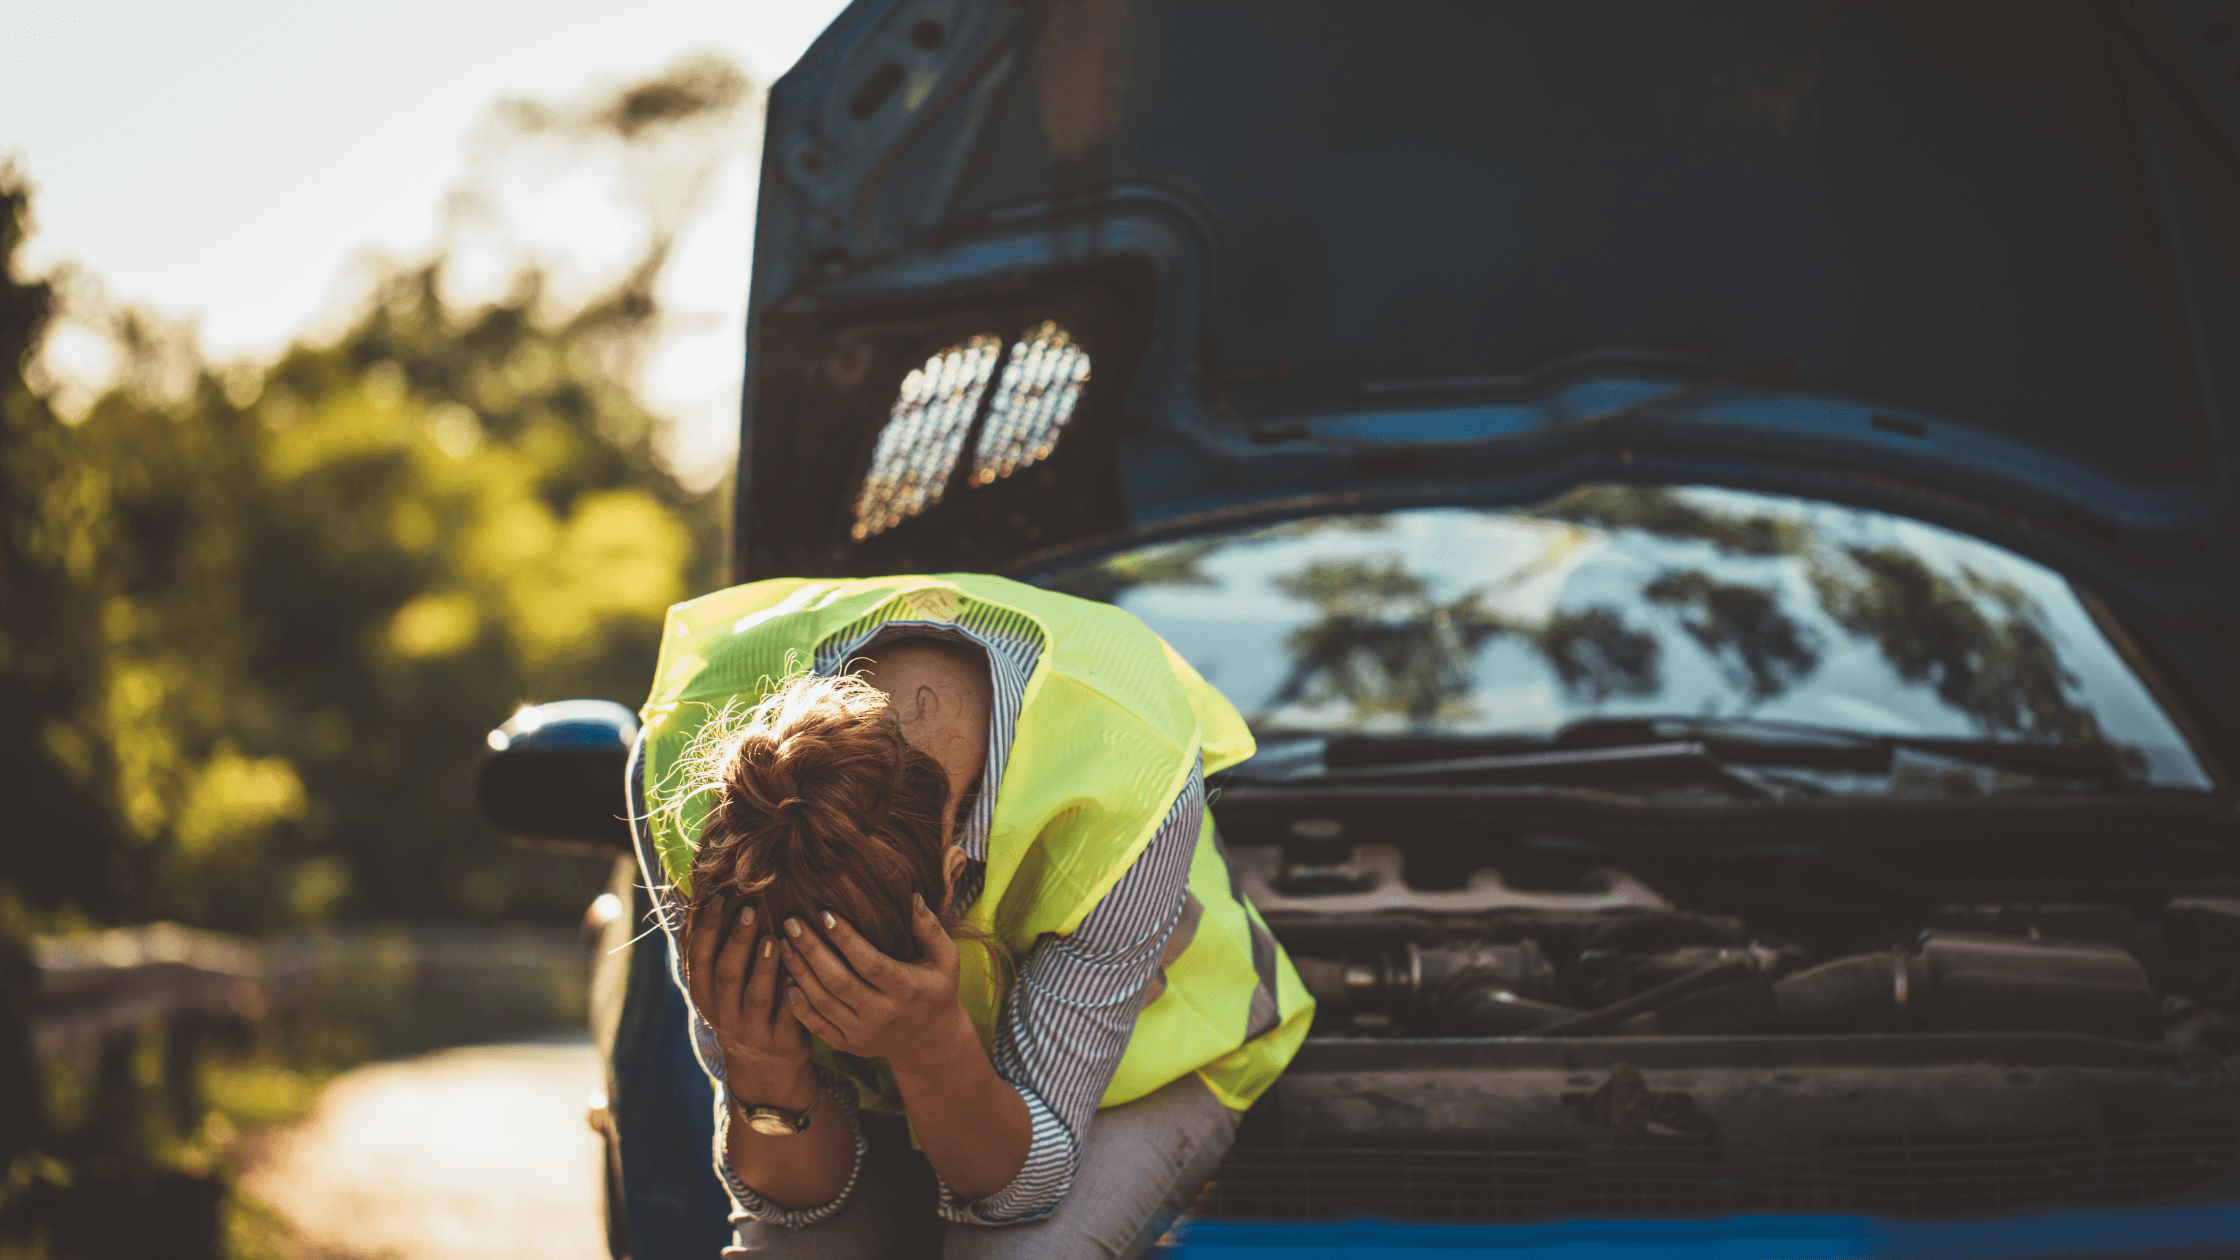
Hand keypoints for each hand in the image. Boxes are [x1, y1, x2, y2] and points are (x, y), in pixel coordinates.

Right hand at [685, 896, 809, 1091]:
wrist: (764, 1063)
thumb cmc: (741, 1004)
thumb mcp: (718, 984)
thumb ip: (713, 947)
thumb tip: (700, 892)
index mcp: (704, 995)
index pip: (698, 959)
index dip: (706, 928)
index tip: (719, 897)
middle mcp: (723, 1014)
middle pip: (726, 974)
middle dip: (737, 941)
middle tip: (750, 909)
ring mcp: (753, 1030)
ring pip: (756, 996)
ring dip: (764, 966)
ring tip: (775, 936)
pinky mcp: (782, 1041)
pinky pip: (789, 1015)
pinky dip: (794, 993)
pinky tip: (801, 970)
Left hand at [780, 895, 968, 1065]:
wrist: (928, 1041)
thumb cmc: (935, 989)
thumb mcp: (946, 960)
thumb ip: (931, 929)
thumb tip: (912, 897)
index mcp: (907, 990)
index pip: (870, 963)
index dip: (846, 939)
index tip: (824, 914)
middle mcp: (883, 1014)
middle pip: (839, 982)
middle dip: (811, 950)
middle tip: (791, 923)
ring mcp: (864, 1033)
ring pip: (823, 1002)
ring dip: (798, 972)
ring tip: (782, 944)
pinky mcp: (849, 1045)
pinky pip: (816, 1026)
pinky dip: (798, 1005)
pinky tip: (785, 980)